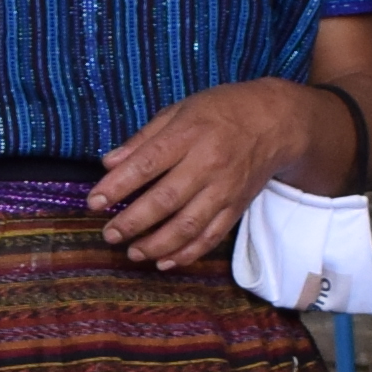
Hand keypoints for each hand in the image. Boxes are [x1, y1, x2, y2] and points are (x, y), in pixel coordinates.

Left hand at [90, 79, 333, 273]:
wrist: (277, 122)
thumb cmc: (222, 110)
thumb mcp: (180, 110)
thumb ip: (143, 138)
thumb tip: (108, 163)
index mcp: (189, 135)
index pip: (147, 163)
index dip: (118, 185)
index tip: (94, 202)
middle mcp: (207, 164)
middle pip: (165, 200)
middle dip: (133, 222)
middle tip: (109, 234)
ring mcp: (224, 190)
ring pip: (188, 226)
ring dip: (157, 245)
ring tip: (132, 252)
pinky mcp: (236, 207)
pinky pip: (211, 237)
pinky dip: (187, 254)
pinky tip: (165, 262)